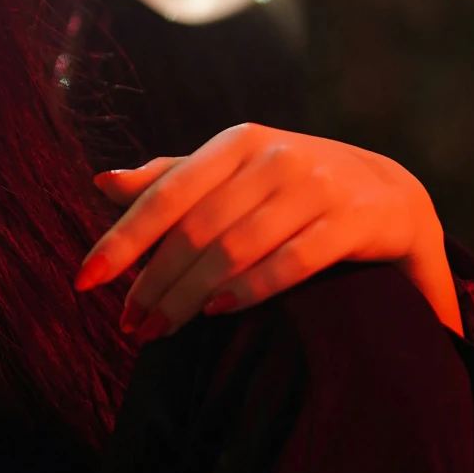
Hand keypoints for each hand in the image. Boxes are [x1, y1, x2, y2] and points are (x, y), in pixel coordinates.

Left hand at [74, 124, 458, 341]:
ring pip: (236, 248)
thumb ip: (171, 179)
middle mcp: (274, 157)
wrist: (389, 193)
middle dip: (154, 283)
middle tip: (128, 326)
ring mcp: (317, 186)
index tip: (84, 281)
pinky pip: (292, 262)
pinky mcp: (353, 220)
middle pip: (196, 229)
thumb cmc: (290, 186)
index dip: (122, 239)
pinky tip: (216, 314)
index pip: (165, 194)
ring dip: (190, 297)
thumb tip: (100, 182)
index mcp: (236, 142)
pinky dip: (250, 289)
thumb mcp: (233, 172)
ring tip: (159, 330)